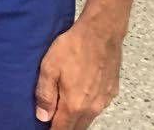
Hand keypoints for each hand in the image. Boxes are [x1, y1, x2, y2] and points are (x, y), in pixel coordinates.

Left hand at [34, 13, 123, 128]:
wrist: (101, 33)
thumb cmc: (73, 47)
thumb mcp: (49, 68)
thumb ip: (45, 95)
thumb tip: (42, 117)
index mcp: (74, 104)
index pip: (61, 129)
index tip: (43, 126)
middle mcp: (92, 108)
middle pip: (76, 128)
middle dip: (63, 127)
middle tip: (51, 118)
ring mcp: (104, 101)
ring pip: (87, 119)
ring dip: (75, 119)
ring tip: (62, 110)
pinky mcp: (111, 92)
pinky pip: (97, 108)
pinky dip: (87, 109)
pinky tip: (79, 97)